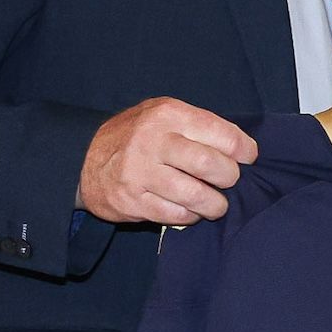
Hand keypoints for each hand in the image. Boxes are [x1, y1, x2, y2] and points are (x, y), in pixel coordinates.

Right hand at [79, 98, 255, 226]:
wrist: (84, 159)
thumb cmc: (138, 136)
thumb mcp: (164, 115)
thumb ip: (200, 126)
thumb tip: (244, 149)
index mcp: (167, 115)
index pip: (222, 135)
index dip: (244, 150)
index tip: (247, 158)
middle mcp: (151, 141)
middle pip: (211, 165)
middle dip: (230, 178)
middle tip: (228, 181)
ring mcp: (139, 173)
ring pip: (196, 195)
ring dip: (215, 204)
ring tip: (215, 202)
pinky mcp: (131, 201)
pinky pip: (176, 216)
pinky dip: (191, 216)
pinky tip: (190, 209)